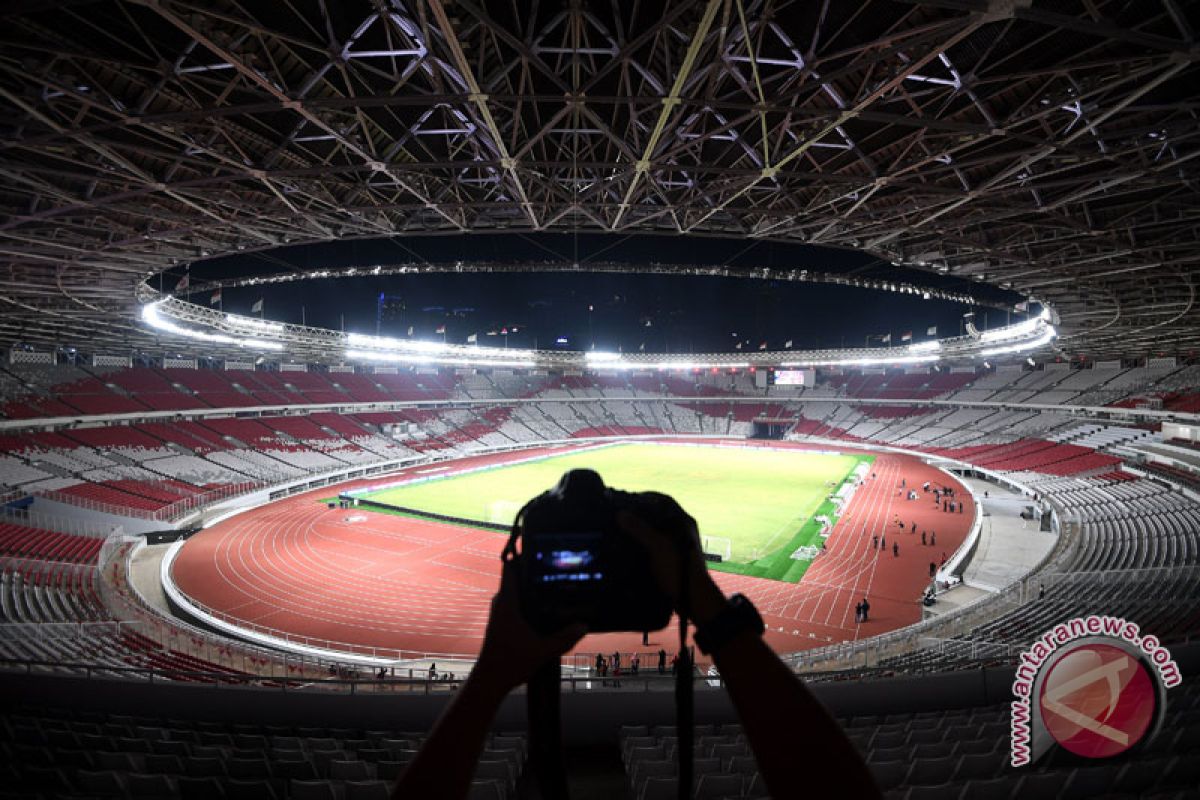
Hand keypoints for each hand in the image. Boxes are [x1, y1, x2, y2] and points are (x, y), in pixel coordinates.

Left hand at [473, 560, 586, 694]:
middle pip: (517, 576)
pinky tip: (546, 604)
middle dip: (534, 568)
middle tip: (556, 562)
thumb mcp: (542, 651)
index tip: (536, 542)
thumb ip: (564, 638)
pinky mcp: (503, 620)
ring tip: (555, 580)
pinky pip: (517, 601)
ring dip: (533, 585)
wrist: (489, 681)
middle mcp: (502, 602)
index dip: (521, 552)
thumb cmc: (510, 663)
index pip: (511, 568)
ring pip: (518, 590)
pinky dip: (530, 598)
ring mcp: (501, 611)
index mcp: (507, 602)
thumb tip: (584, 625)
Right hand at [617, 508, 727, 624]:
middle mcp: (682, 530)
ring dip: (642, 529)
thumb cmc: (679, 570)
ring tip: (622, 530)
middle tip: (621, 515)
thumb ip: (640, 528)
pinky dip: (644, 542)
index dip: (645, 497)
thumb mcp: (658, 546)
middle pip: (659, 514)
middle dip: (641, 513)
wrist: (694, 600)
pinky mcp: (674, 558)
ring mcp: (679, 544)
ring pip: (657, 530)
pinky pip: (657, 544)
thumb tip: (620, 513)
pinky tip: (632, 547)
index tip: (627, 499)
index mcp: (683, 521)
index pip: (663, 500)